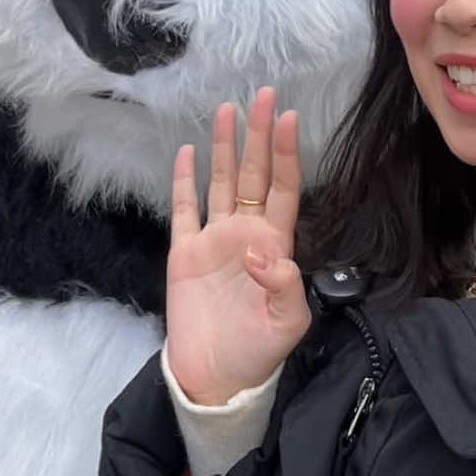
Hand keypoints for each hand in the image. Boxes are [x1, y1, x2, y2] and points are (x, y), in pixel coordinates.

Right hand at [166, 89, 310, 405]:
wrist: (214, 379)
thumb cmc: (258, 352)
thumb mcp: (287, 324)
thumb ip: (285, 286)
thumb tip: (264, 252)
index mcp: (275, 246)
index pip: (283, 189)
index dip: (286, 155)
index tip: (291, 119)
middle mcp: (245, 234)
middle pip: (253, 174)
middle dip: (259, 136)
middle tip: (265, 95)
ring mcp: (214, 241)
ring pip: (221, 183)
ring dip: (225, 147)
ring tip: (229, 109)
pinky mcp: (184, 253)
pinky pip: (184, 210)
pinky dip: (184, 181)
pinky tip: (189, 152)